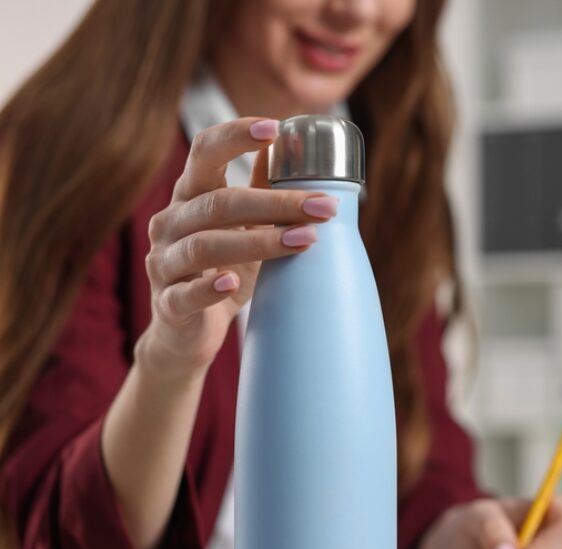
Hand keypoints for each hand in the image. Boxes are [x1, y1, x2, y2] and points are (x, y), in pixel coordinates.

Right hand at [138, 118, 337, 377]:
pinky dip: (208, 289)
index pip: (204, 153)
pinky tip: (234, 284)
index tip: (276, 127)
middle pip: (219, 203)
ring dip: (259, 242)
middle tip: (323, 207)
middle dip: (275, 203)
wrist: (188, 333)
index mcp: (189, 197)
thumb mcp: (243, 229)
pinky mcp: (168, 304)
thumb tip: (287, 145)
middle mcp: (170, 223)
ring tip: (305, 240)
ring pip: (205, 245)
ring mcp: (164, 264)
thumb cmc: (222, 273)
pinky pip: (185, 294)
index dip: (235, 136)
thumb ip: (258, 190)